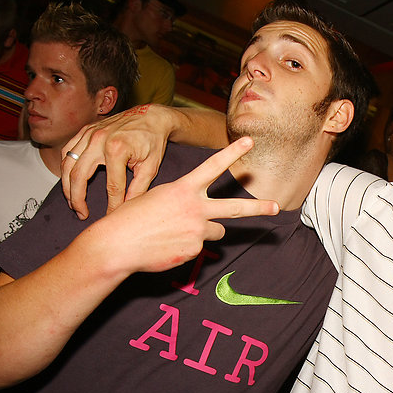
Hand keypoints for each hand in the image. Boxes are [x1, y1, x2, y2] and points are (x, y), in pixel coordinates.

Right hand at [61, 104, 171, 219]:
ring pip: (67, 164)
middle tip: (81, 214)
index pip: (112, 187)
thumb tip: (126, 209)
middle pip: (79, 176)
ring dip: (66, 186)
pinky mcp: (85, 130)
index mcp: (117, 149)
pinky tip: (70, 180)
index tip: (111, 217)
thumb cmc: (153, 141)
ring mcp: (89, 133)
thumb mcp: (151, 167)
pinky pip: (67, 151)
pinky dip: (65, 167)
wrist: (151, 116)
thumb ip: (138, 189)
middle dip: (77, 199)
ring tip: (73, 202)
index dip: (111, 205)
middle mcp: (99, 140)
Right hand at [81, 137, 278, 274]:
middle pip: (234, 208)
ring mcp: (197, 231)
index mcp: (183, 189)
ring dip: (204, 232)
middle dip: (258, 207)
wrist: (116, 245)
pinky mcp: (195, 251)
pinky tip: (167, 247)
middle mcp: (195, 208)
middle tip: (275, 207)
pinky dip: (187, 248)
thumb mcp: (155, 199)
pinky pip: (199, 248)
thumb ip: (181, 203)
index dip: (232, 153)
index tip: (249, 141)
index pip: (213, 166)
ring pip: (217, 232)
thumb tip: (198, 218)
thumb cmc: (130, 219)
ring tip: (177, 234)